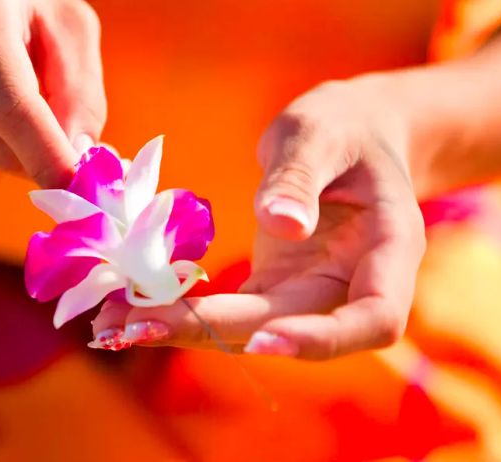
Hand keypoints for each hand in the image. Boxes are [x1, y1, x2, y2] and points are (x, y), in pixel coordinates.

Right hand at [0, 0, 104, 186]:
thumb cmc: (14, 5)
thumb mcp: (67, 24)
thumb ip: (81, 89)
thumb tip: (77, 157)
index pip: (9, 106)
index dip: (46, 156)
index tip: (77, 191)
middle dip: (42, 160)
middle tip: (67, 144)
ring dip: (15, 146)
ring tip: (6, 91)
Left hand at [91, 78, 425, 359]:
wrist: (346, 139)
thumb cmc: (344, 128)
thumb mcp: (321, 134)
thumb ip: (302, 175)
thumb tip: (282, 224)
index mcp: (389, 250)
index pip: (375, 317)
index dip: (322, 338)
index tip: (262, 339)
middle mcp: (351, 286)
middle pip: (291, 330)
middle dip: (213, 332)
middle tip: (134, 328)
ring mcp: (310, 293)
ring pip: (252, 330)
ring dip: (183, 331)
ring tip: (111, 326)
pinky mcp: (276, 289)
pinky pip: (231, 311)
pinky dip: (183, 312)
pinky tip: (132, 309)